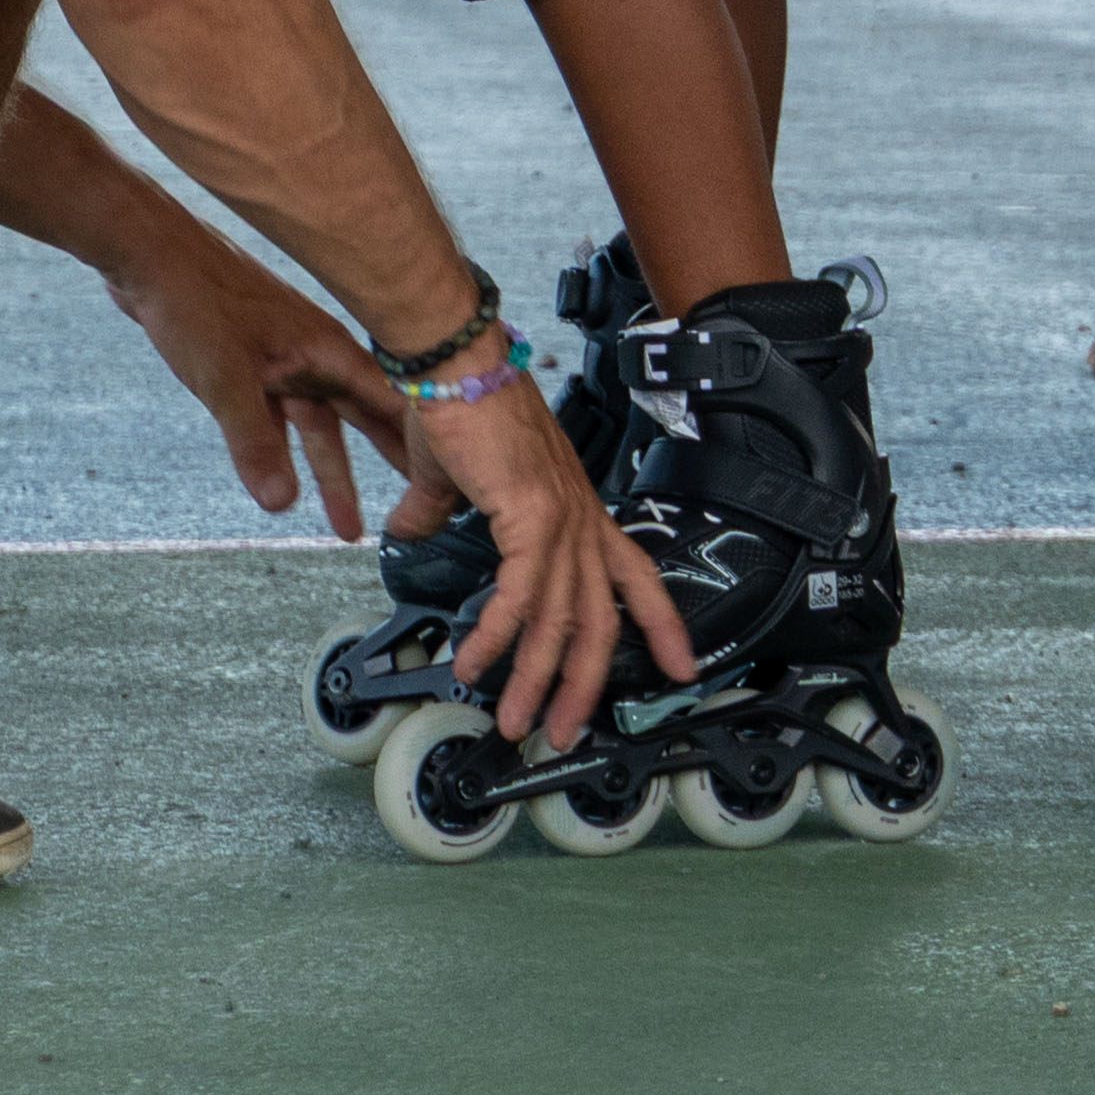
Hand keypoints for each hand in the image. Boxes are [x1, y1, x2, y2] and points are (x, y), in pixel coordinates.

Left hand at [98, 219, 406, 539]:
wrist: (147, 253)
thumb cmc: (194, 299)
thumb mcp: (226, 379)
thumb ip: (254, 443)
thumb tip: (281, 505)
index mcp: (327, 350)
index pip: (393, 402)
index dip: (421, 442)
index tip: (448, 484)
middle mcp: (314, 356)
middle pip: (363, 419)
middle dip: (386, 467)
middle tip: (417, 514)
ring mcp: (283, 359)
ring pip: (318, 427)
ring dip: (329, 473)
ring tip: (346, 528)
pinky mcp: (251, 365)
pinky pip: (281, 419)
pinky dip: (285, 453)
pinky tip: (284, 482)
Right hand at [408, 375, 688, 749]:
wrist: (455, 364)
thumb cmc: (461, 405)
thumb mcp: (457, 477)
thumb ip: (438, 510)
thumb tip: (411, 528)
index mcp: (576, 511)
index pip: (636, 577)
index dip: (663, 626)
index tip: (682, 668)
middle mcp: (579, 519)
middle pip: (601, 619)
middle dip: (586, 685)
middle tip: (563, 730)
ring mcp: (561, 519)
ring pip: (561, 620)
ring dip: (535, 678)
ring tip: (512, 719)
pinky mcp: (531, 517)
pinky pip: (521, 595)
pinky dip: (499, 636)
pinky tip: (474, 661)